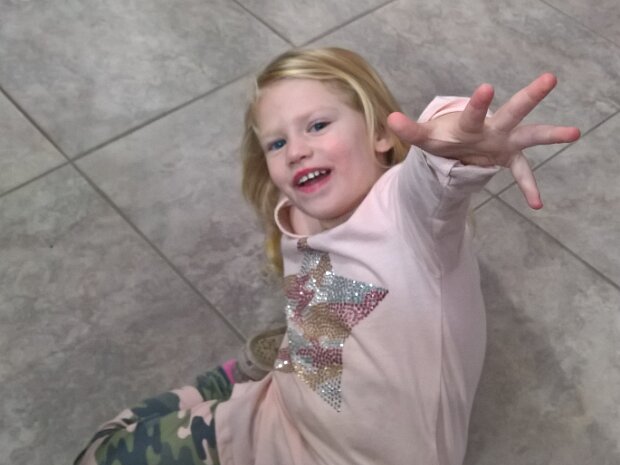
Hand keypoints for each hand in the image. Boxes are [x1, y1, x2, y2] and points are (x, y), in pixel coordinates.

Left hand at [386, 73, 580, 208]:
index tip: (487, 87)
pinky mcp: (508, 157)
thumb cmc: (443, 136)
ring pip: (530, 135)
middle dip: (528, 97)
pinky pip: (522, 172)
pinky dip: (529, 187)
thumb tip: (390, 120)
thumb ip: (411, 130)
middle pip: (512, 112)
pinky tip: (537, 204)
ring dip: (551, 134)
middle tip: (549, 79)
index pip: (472, 113)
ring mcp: (503, 142)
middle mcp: (491, 129)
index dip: (477, 103)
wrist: (455, 144)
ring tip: (574, 133)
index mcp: (469, 124)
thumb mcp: (426, 136)